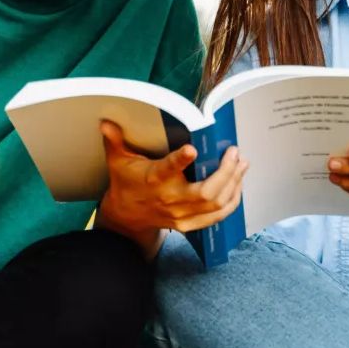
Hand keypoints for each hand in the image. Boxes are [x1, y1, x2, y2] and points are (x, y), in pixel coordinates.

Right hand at [95, 120, 248, 244]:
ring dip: (234, 183)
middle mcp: (170, 199)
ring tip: (242, 164)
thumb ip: (115, 141)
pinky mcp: (190, 224)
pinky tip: (238, 184)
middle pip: (205, 192)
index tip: (193, 149)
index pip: (167, 170)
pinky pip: (218, 216)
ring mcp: (182, 215)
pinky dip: (232, 200)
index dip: (180, 160)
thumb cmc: (126, 183)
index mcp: (153, 179)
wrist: (126, 217)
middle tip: (234, 153)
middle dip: (225, 173)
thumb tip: (106, 123)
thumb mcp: (118, 161)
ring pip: (216, 204)